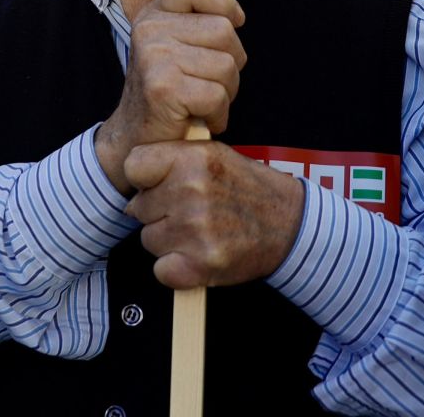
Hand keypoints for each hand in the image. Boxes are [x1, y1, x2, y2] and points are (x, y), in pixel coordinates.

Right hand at [95, 0, 246, 194]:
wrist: (134, 139)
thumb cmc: (166, 93)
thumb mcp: (174, 47)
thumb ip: (196, 23)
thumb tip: (235, 12)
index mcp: (152, 14)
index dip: (223, 1)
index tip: (235, 21)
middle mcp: (149, 30)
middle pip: (224, 31)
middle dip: (231, 62)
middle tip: (208, 82)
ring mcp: (154, 57)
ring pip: (226, 65)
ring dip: (226, 91)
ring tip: (202, 101)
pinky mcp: (163, 87)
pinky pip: (217, 95)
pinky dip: (218, 114)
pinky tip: (200, 118)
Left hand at [124, 141, 303, 288]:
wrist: (289, 225)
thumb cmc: (248, 188)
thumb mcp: (214, 154)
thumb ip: (174, 157)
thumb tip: (135, 177)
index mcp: (193, 158)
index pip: (134, 166)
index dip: (144, 179)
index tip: (156, 184)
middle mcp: (191, 191)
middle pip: (139, 208)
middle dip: (157, 212)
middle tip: (188, 212)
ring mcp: (196, 230)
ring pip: (149, 240)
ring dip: (167, 241)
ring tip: (197, 232)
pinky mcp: (201, 265)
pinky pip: (161, 270)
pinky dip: (175, 269)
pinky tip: (195, 255)